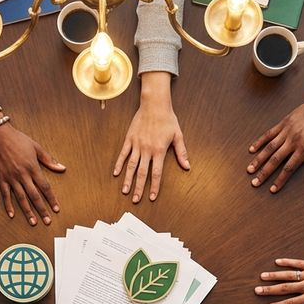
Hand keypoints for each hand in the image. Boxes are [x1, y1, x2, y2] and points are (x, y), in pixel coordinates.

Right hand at [0, 119, 64, 225]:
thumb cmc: (19, 140)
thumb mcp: (37, 147)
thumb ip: (49, 160)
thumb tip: (62, 168)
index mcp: (33, 168)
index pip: (45, 187)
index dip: (51, 199)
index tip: (56, 209)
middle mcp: (22, 175)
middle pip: (34, 196)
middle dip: (42, 210)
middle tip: (48, 221)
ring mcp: (11, 178)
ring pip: (21, 198)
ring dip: (28, 211)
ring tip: (33, 222)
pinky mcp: (1, 179)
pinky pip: (5, 195)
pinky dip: (8, 206)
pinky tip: (12, 215)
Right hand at [113, 72, 189, 202]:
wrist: (154, 104)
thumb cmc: (168, 119)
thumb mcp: (178, 135)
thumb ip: (182, 152)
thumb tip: (187, 166)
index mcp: (159, 150)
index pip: (156, 173)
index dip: (154, 186)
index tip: (152, 197)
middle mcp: (147, 150)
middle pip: (141, 173)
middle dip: (138, 188)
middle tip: (135, 200)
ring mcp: (136, 144)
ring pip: (131, 166)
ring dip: (127, 179)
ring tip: (125, 191)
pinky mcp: (129, 139)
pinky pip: (123, 154)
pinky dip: (119, 164)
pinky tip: (116, 173)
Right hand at [247, 82, 303, 191]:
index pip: (289, 168)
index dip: (280, 180)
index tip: (272, 189)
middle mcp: (293, 141)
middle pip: (275, 160)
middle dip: (264, 173)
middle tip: (255, 183)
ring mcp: (287, 131)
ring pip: (269, 148)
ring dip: (258, 160)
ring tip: (249, 169)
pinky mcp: (283, 123)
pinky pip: (269, 134)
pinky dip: (259, 141)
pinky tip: (251, 149)